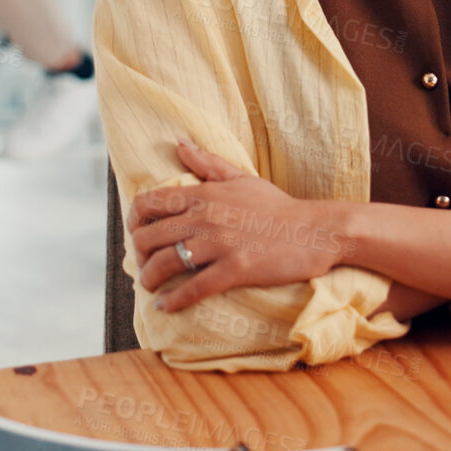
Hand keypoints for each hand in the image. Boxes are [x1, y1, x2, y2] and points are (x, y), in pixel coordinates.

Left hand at [127, 141, 347, 312]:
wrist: (316, 230)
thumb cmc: (278, 206)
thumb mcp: (242, 178)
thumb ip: (208, 164)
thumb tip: (179, 144)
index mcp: (205, 193)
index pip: (150, 203)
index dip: (134, 221)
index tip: (137, 234)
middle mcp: (206, 217)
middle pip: (149, 237)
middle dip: (138, 255)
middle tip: (143, 266)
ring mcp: (220, 244)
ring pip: (165, 264)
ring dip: (149, 279)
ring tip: (151, 287)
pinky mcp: (235, 270)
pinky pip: (192, 288)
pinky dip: (173, 300)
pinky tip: (165, 306)